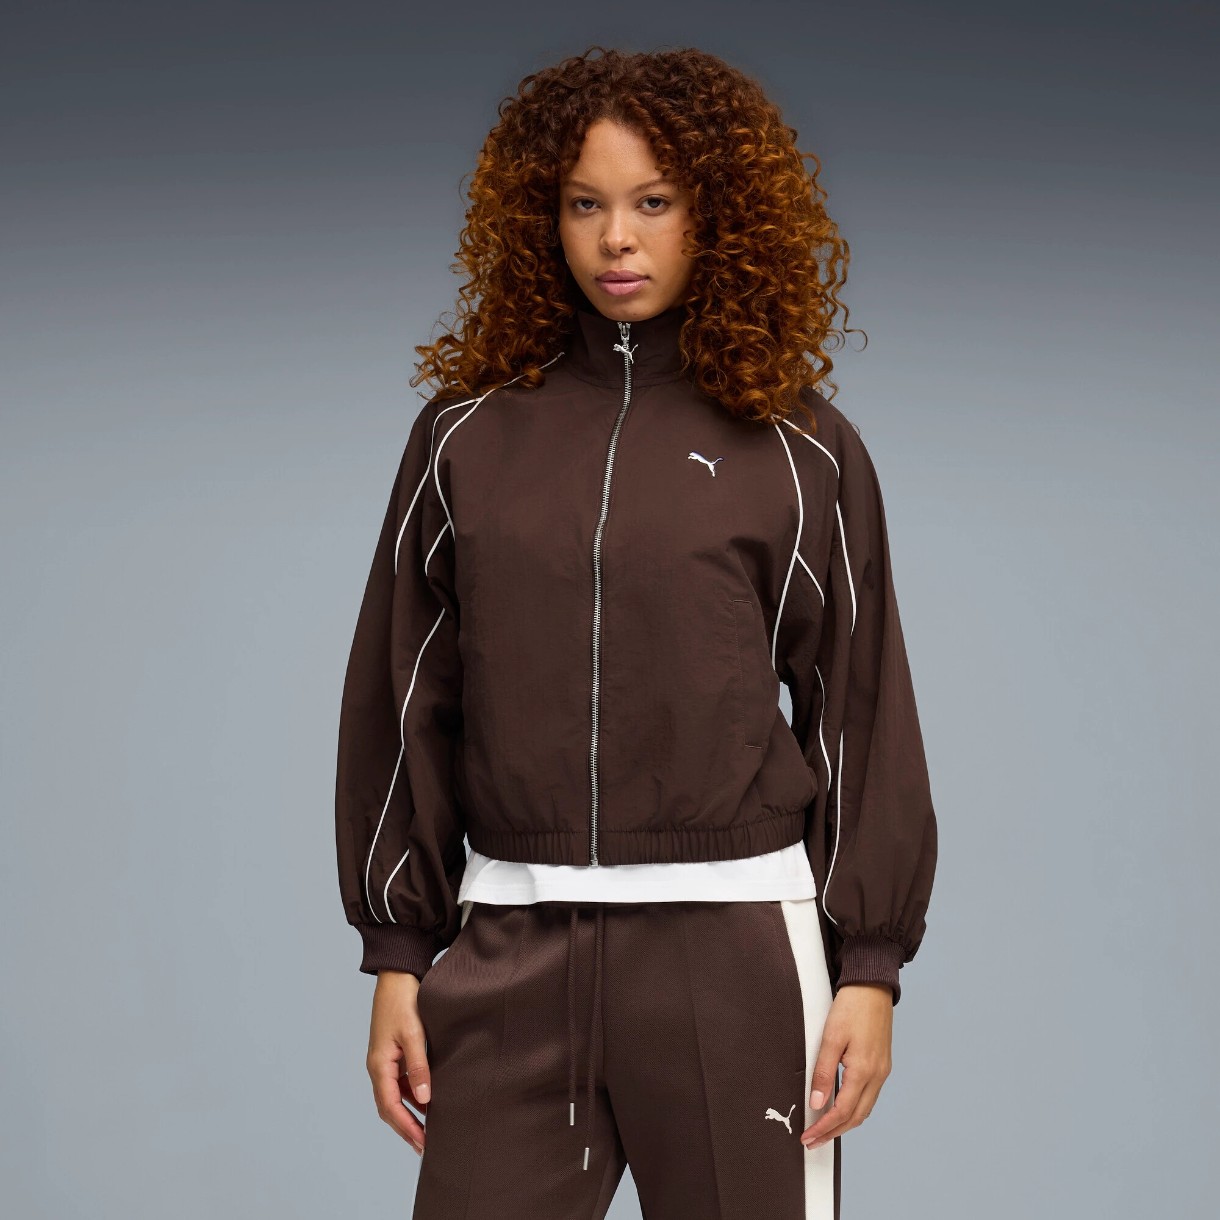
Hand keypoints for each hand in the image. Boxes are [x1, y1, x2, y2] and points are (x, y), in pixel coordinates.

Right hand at [367, 969, 431, 1155]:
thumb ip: (419, 1066)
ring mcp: (386, 1060)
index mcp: (379, 1065)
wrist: (398, 974)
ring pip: (396, 1096)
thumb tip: (426, 1099)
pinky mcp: (394, 1053)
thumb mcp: (414, 1033)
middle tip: (426, 1147)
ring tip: (430, 1130)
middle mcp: (379, 1067)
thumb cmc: (404, 1001)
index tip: (421, 1144)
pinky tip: (430, 1101)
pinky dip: (414, 1096)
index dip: (406, 1128)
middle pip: (390, 1107)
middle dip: (407, 1128)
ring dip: (411, 1113)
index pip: (390, 1107)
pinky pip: (402, 1082)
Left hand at [800, 982, 892, 1149]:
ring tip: (824, 1130)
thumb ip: (824, 1072)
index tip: (807, 1137)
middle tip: (812, 1141)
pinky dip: (854, 1109)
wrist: (872, 986)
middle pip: (855, 1117)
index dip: (823, 1128)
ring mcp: (882, 1071)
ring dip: (844, 1123)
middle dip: (833, 1132)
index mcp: (864, 1071)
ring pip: (864, 1109)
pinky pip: (869, 1097)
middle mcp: (877, 1076)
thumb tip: (817, 1102)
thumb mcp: (832, 1038)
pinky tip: (842, 1108)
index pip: (841, 1112)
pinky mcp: (882, 1064)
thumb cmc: (851, 1007)